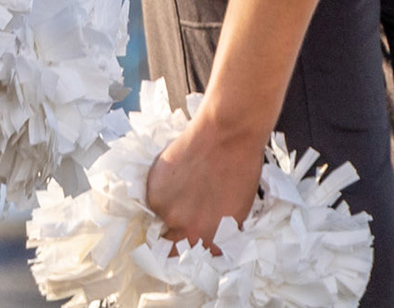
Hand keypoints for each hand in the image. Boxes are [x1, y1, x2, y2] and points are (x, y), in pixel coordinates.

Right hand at [146, 107, 264, 249]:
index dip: (189, 247)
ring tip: (182, 183)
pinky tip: (176, 170)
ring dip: (167, 206)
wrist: (228, 134)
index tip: (186, 238)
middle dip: (172, 232)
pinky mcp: (153, 192)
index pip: (193, 258)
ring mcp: (167, 213)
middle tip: (179, 210)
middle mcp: (187, 234)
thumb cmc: (242, 167)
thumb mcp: (235, 210)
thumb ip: (216, 228)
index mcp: (211, 241)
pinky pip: (152, 197)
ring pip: (159, 218)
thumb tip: (204, 234)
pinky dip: (160, 187)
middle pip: (170, 246)